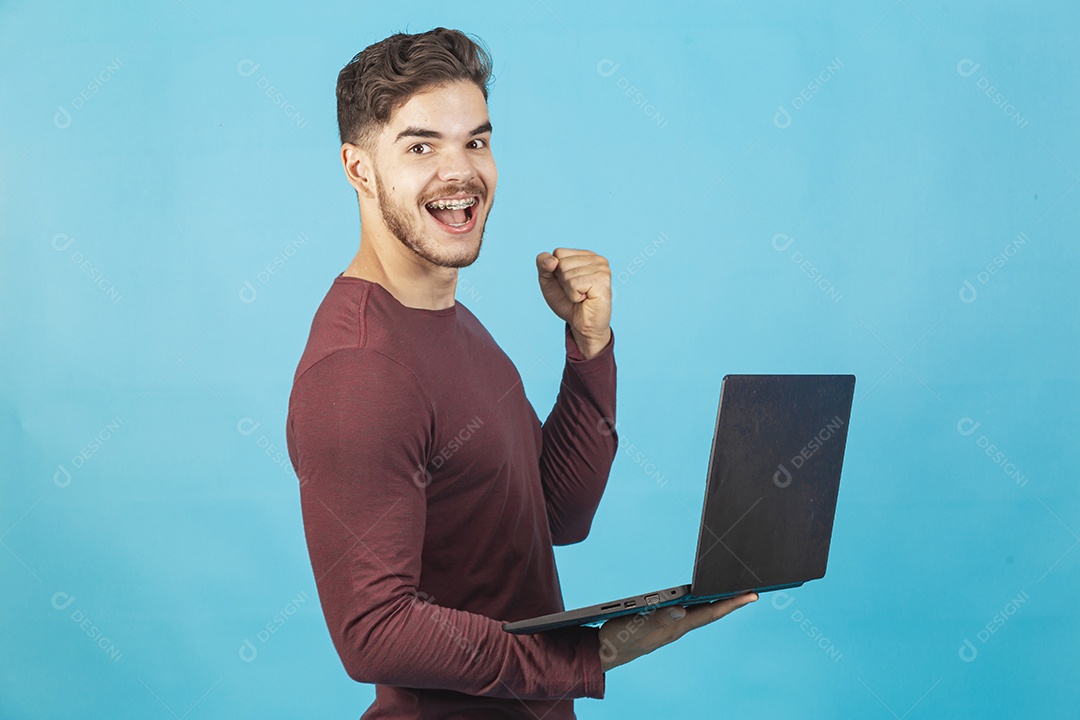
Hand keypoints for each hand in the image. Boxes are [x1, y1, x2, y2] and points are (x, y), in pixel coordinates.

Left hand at [535, 248, 611, 359]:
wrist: (582, 326)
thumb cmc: (568, 303)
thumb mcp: (549, 282)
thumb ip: (543, 265)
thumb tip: (552, 261)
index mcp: (585, 255)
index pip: (558, 252)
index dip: (555, 272)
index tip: (568, 284)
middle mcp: (596, 259)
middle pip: (561, 262)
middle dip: (562, 282)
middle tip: (576, 292)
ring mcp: (602, 268)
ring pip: (567, 274)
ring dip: (569, 291)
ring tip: (581, 296)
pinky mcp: (602, 280)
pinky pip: (574, 284)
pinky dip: (574, 296)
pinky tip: (585, 299)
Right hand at [597, 593, 757, 672]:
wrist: (606, 653)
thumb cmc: (620, 639)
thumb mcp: (637, 625)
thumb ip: (658, 617)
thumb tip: (682, 609)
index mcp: (676, 626)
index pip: (710, 612)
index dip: (732, 603)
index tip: (751, 595)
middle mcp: (678, 627)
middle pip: (711, 612)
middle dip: (731, 601)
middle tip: (751, 591)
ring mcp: (671, 627)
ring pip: (701, 612)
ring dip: (718, 603)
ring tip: (734, 593)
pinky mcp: (663, 624)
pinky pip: (689, 613)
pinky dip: (700, 604)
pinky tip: (701, 599)